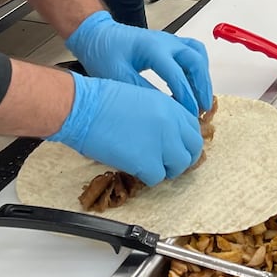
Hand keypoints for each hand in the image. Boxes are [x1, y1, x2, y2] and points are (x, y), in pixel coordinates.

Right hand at [49, 73, 203, 186]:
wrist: (83, 109)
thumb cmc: (101, 100)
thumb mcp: (141, 99)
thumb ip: (160, 115)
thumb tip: (166, 134)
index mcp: (170, 106)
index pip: (193, 129)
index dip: (186, 141)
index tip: (178, 147)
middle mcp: (171, 124)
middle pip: (193, 149)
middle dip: (182, 158)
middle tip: (168, 162)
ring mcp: (161, 143)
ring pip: (179, 167)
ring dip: (165, 169)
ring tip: (148, 165)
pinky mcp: (147, 162)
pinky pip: (157, 178)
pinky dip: (147, 177)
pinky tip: (134, 167)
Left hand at [67, 11, 212, 114]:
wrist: (98, 35)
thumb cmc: (104, 54)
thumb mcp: (117, 76)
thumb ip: (141, 91)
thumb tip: (163, 109)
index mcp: (151, 48)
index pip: (176, 73)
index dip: (186, 95)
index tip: (191, 114)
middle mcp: (165, 41)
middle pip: (195, 60)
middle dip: (202, 86)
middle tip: (203, 108)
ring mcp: (169, 40)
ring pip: (198, 54)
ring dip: (203, 76)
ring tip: (202, 98)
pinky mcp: (170, 43)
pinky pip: (193, 51)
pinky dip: (199, 67)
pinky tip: (195, 84)